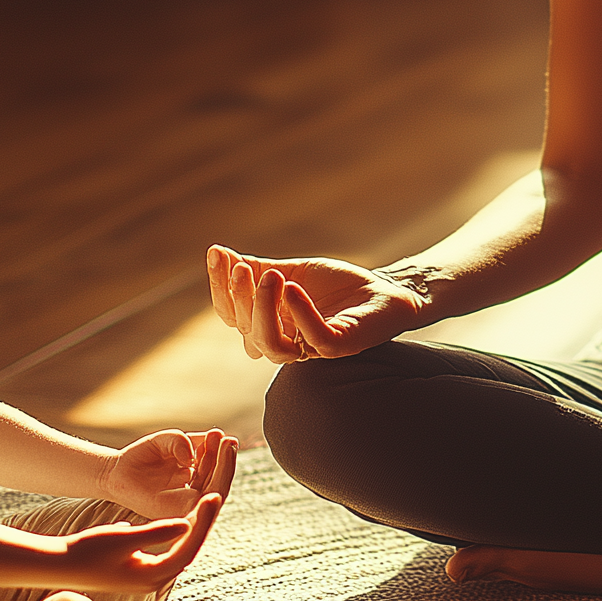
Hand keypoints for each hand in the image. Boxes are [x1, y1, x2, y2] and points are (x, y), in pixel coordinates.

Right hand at [58, 441, 236, 591]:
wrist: (60, 566)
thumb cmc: (86, 552)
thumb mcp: (121, 538)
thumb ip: (154, 532)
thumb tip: (186, 522)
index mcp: (153, 576)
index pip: (188, 546)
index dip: (204, 520)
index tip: (214, 495)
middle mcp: (157, 579)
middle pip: (191, 545)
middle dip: (206, 518)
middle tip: (219, 489)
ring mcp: (151, 575)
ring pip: (183, 544)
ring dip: (197, 521)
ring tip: (210, 495)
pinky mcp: (144, 567)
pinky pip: (171, 544)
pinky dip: (181, 526)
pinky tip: (190, 509)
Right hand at [206, 245, 423, 363]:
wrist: (385, 289)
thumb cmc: (338, 286)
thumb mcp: (292, 271)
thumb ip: (257, 269)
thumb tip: (217, 252)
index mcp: (269, 325)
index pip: (231, 314)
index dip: (220, 286)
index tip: (216, 254)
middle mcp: (286, 341)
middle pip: (246, 330)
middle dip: (240, 296)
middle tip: (244, 267)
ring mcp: (312, 348)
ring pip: (271, 346)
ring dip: (262, 311)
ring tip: (270, 277)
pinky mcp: (340, 346)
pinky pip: (315, 340)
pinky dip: (300, 315)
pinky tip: (293, 289)